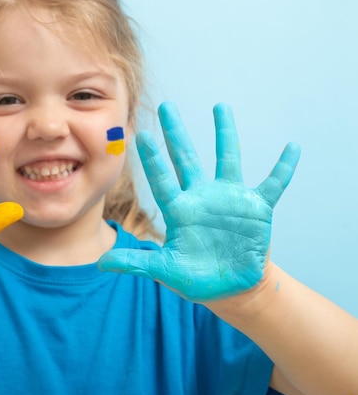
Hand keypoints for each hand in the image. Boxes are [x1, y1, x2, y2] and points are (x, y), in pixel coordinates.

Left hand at [99, 102, 299, 301]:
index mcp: (179, 211)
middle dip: (176, 133)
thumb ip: (136, 263)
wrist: (232, 288)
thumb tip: (100, 265)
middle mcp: (202, 198)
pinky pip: (274, 183)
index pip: (162, 180)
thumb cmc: (197, 279)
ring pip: (227, 159)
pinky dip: (284, 168)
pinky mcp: (257, 208)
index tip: (141, 135)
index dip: (152, 159)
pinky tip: (293, 148)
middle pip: (186, 158)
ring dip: (225, 134)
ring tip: (220, 106)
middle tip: (166, 106)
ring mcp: (230, 200)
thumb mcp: (165, 271)